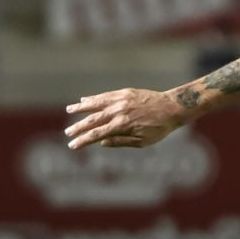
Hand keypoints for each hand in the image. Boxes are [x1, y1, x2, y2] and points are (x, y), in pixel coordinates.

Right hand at [64, 88, 186, 149]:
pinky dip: (94, 98)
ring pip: (96, 104)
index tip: (73, 145)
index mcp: (122, 126)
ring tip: (69, 110)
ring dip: (81, 108)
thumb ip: (120, 141)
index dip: (83, 140)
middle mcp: (119, 111)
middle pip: (93, 120)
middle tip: (67, 133)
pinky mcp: (124, 92)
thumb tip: (102, 143)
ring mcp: (121, 100)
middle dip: (78, 127)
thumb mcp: (142, 141)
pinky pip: (105, 95)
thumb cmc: (159, 128)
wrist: (172, 107)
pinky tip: (84, 100)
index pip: (97, 134)